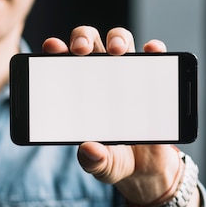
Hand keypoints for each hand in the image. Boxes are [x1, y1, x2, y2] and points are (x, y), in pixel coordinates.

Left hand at [41, 26, 200, 206]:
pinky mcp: (153, 79)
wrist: (148, 167)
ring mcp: (126, 75)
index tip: (50, 47)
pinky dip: (154, 50)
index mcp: (77, 94)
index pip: (62, 65)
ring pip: (119, 41)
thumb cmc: (115, 160)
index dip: (55, 51)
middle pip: (89, 43)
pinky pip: (155, 57)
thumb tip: (89, 150)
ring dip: (116, 38)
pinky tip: (151, 50)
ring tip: (116, 51)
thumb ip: (93, 161)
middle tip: (80, 50)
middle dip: (82, 39)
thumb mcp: (101, 165)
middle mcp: (99, 77)